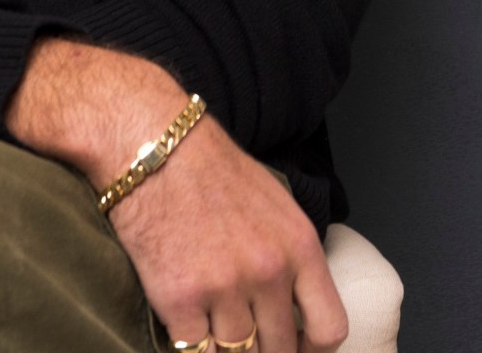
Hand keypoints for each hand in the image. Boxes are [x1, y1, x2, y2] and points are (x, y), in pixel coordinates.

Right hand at [8, 39, 346, 352]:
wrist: (152, 148)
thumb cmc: (212, 169)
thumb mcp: (276, 205)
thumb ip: (292, 255)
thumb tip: (296, 302)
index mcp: (300, 246)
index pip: (329, 327)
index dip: (312, 349)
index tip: (296, 348)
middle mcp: (269, 272)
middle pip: (279, 349)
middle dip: (263, 349)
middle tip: (247, 338)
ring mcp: (224, 289)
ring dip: (224, 346)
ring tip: (212, 324)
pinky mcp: (179, 300)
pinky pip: (194, 350)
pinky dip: (190, 343)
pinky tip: (186, 322)